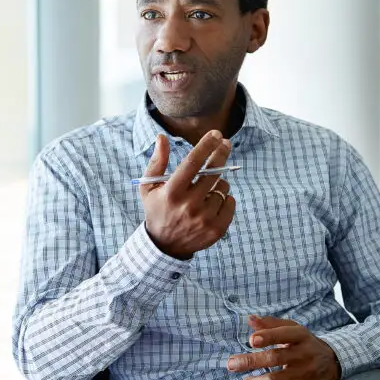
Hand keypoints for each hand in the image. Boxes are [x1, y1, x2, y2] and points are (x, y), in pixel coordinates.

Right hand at [140, 130, 235, 259]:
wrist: (164, 245)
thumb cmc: (157, 209)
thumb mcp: (149, 186)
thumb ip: (157, 161)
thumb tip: (162, 137)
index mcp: (172, 192)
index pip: (193, 163)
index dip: (206, 145)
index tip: (216, 134)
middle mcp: (189, 206)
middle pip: (213, 172)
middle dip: (221, 154)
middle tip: (225, 144)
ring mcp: (204, 219)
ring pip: (223, 187)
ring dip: (219, 182)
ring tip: (207, 187)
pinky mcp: (217, 229)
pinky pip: (230, 202)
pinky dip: (226, 197)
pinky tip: (214, 200)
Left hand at [226, 315, 341, 379]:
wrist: (333, 363)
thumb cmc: (305, 344)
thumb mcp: (292, 329)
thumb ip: (271, 324)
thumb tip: (250, 319)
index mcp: (300, 336)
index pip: (283, 334)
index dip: (267, 337)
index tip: (251, 340)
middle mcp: (305, 354)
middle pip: (276, 358)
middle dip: (251, 361)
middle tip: (232, 364)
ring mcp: (306, 374)